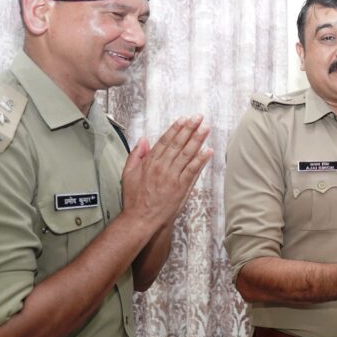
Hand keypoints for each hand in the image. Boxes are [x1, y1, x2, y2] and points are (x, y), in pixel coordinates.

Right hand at [120, 115, 212, 229]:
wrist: (141, 219)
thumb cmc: (134, 198)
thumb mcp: (128, 174)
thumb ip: (136, 155)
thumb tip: (143, 139)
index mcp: (150, 162)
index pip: (165, 141)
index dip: (176, 129)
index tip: (184, 119)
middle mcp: (162, 167)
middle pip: (178, 144)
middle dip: (190, 129)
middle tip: (199, 118)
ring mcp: (173, 177)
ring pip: (187, 154)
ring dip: (198, 140)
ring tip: (206, 128)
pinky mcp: (181, 187)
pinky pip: (193, 170)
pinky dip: (201, 160)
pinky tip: (208, 151)